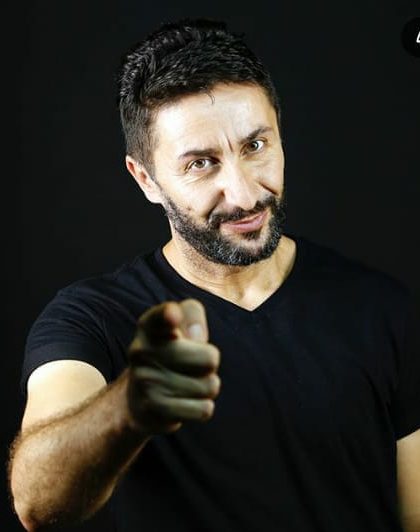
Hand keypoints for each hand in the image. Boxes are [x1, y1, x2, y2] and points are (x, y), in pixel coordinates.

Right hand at [126, 299, 220, 435]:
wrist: (139, 399)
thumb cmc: (171, 353)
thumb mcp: (180, 326)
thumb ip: (192, 315)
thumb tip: (197, 336)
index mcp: (149, 326)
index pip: (160, 316)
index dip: (169, 314)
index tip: (173, 316)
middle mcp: (142, 350)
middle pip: (210, 358)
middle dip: (210, 364)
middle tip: (193, 365)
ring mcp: (146, 380)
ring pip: (210, 386)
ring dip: (206, 387)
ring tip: (186, 383)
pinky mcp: (154, 408)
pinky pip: (204, 409)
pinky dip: (201, 407)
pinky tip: (183, 402)